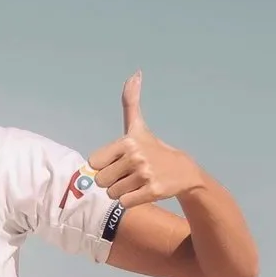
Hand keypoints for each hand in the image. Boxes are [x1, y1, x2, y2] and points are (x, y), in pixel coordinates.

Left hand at [89, 74, 205, 209]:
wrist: (182, 171)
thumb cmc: (153, 149)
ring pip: (112, 193)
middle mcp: (135, 156)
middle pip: (100, 181)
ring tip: (137, 182)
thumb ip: (130, 102)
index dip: (103, 166)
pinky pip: (124, 203)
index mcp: (127, 141)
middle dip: (112, 181)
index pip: (93, 163)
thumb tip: (135, 73)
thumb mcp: (138, 126)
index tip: (118, 162)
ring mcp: (144, 174)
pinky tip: (142, 191)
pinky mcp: (152, 191)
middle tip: (128, 174)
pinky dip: (131, 201)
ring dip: (121, 191)